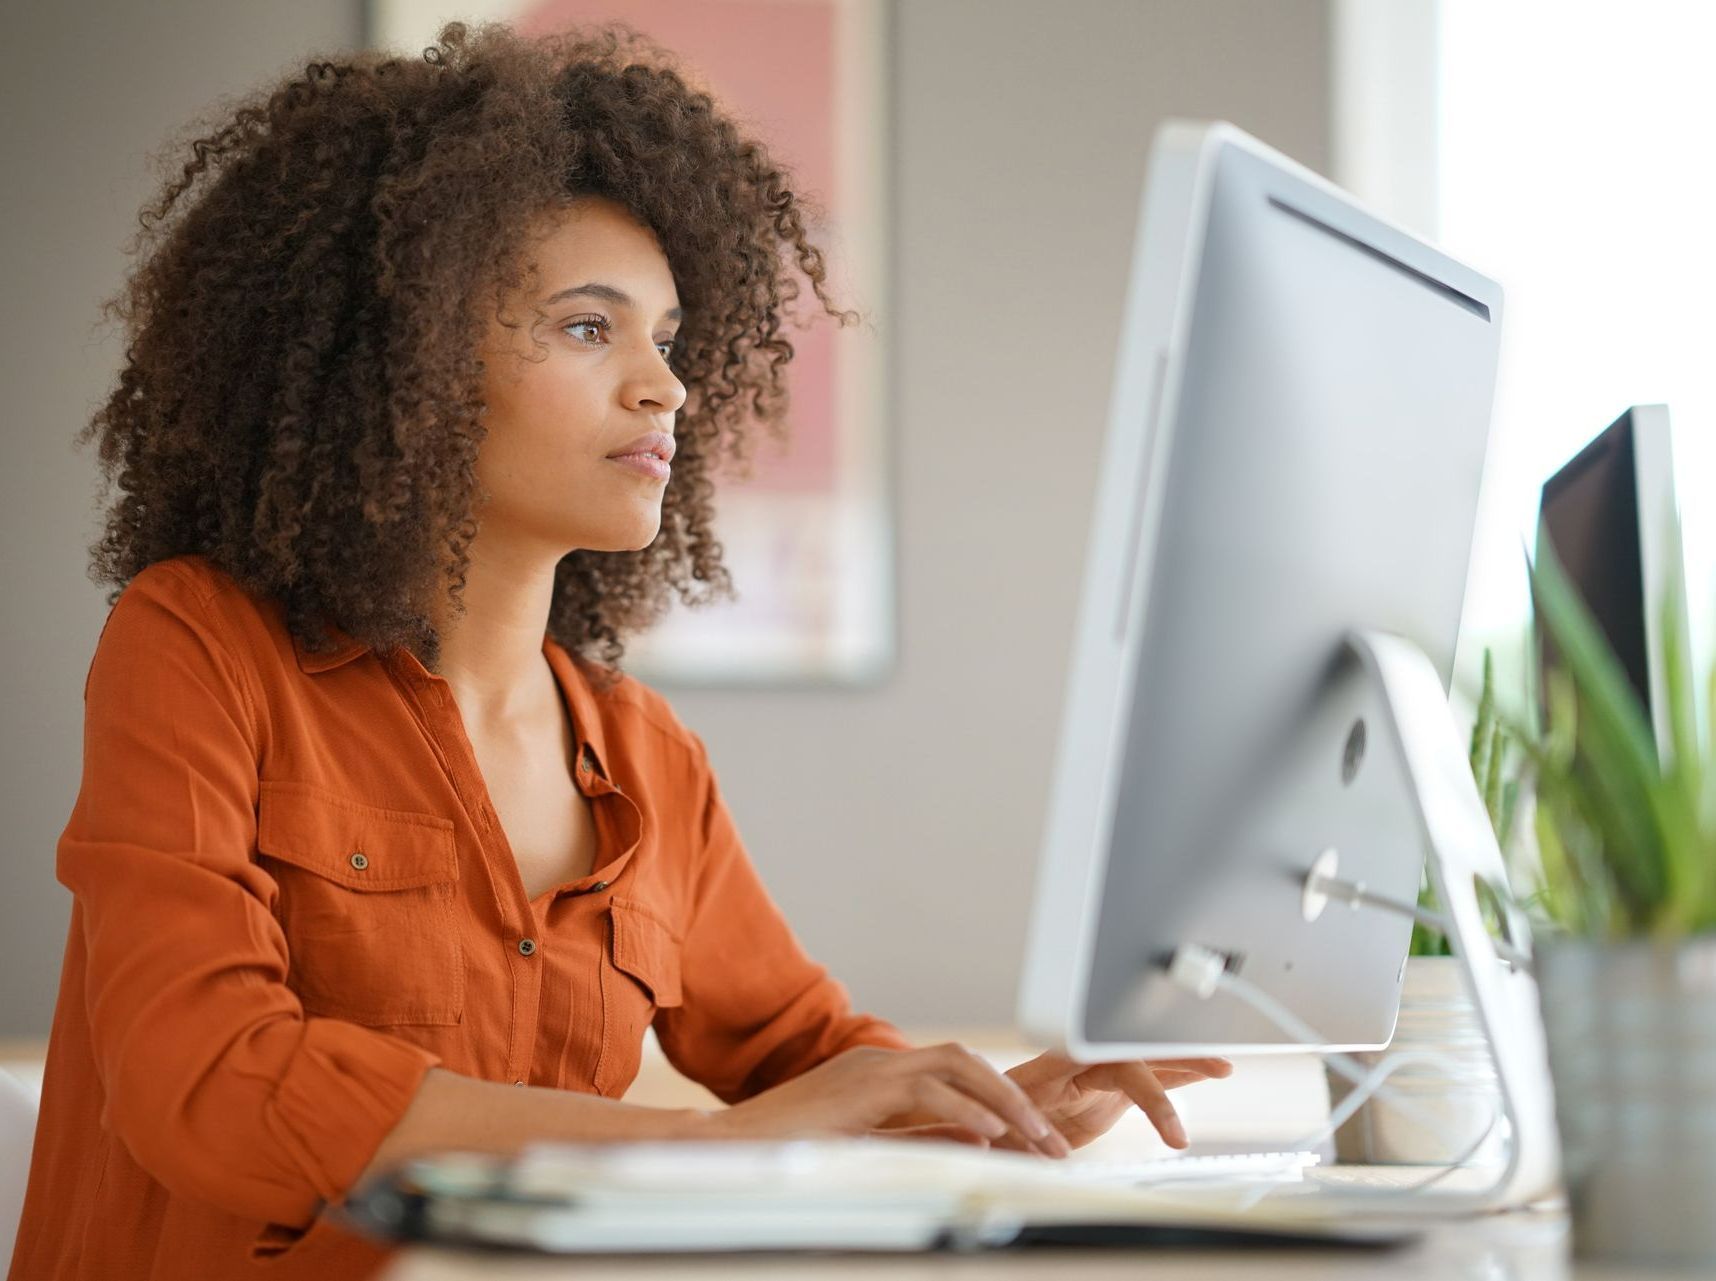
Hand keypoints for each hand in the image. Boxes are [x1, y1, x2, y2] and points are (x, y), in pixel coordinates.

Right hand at [699, 1043, 1071, 1156]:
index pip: (959, 1072)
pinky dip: (964, 1109)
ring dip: (1005, 1102)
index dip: (1004, 1100)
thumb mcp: (871, 1142)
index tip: (1037, 1137)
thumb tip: (979, 1137)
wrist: (729, 1147)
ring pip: (957, 1067)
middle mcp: (881, 1061)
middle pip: (967, 1061)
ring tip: (1038, 1137)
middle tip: (1053, 1140)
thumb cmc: (791, 1149)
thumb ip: (922, 1134)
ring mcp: (869, 1069)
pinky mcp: (859, 1089)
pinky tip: (991, 1135)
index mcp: (883, 1072)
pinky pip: (925, 1091)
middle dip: (1017, 1098)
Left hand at [1002, 1051, 1233, 1150]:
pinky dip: (1179, 1072)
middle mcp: (1083, 1059)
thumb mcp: (1001, 1124)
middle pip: (1137, 1051)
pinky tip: (1206, 1070)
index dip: (1144, 1087)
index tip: (1169, 1123)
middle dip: (1177, 1057)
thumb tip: (1034, 1150)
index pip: (1109, 1064)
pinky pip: (1149, 1074)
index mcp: (1057, 1061)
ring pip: (1149, 1059)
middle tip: (1215, 1066)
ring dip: (1186, 1060)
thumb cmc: (991, 1110)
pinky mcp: (1110, 1086)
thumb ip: (1021, 1134)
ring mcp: (1099, 1070)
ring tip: (1224, 1066)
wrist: (991, 1107)